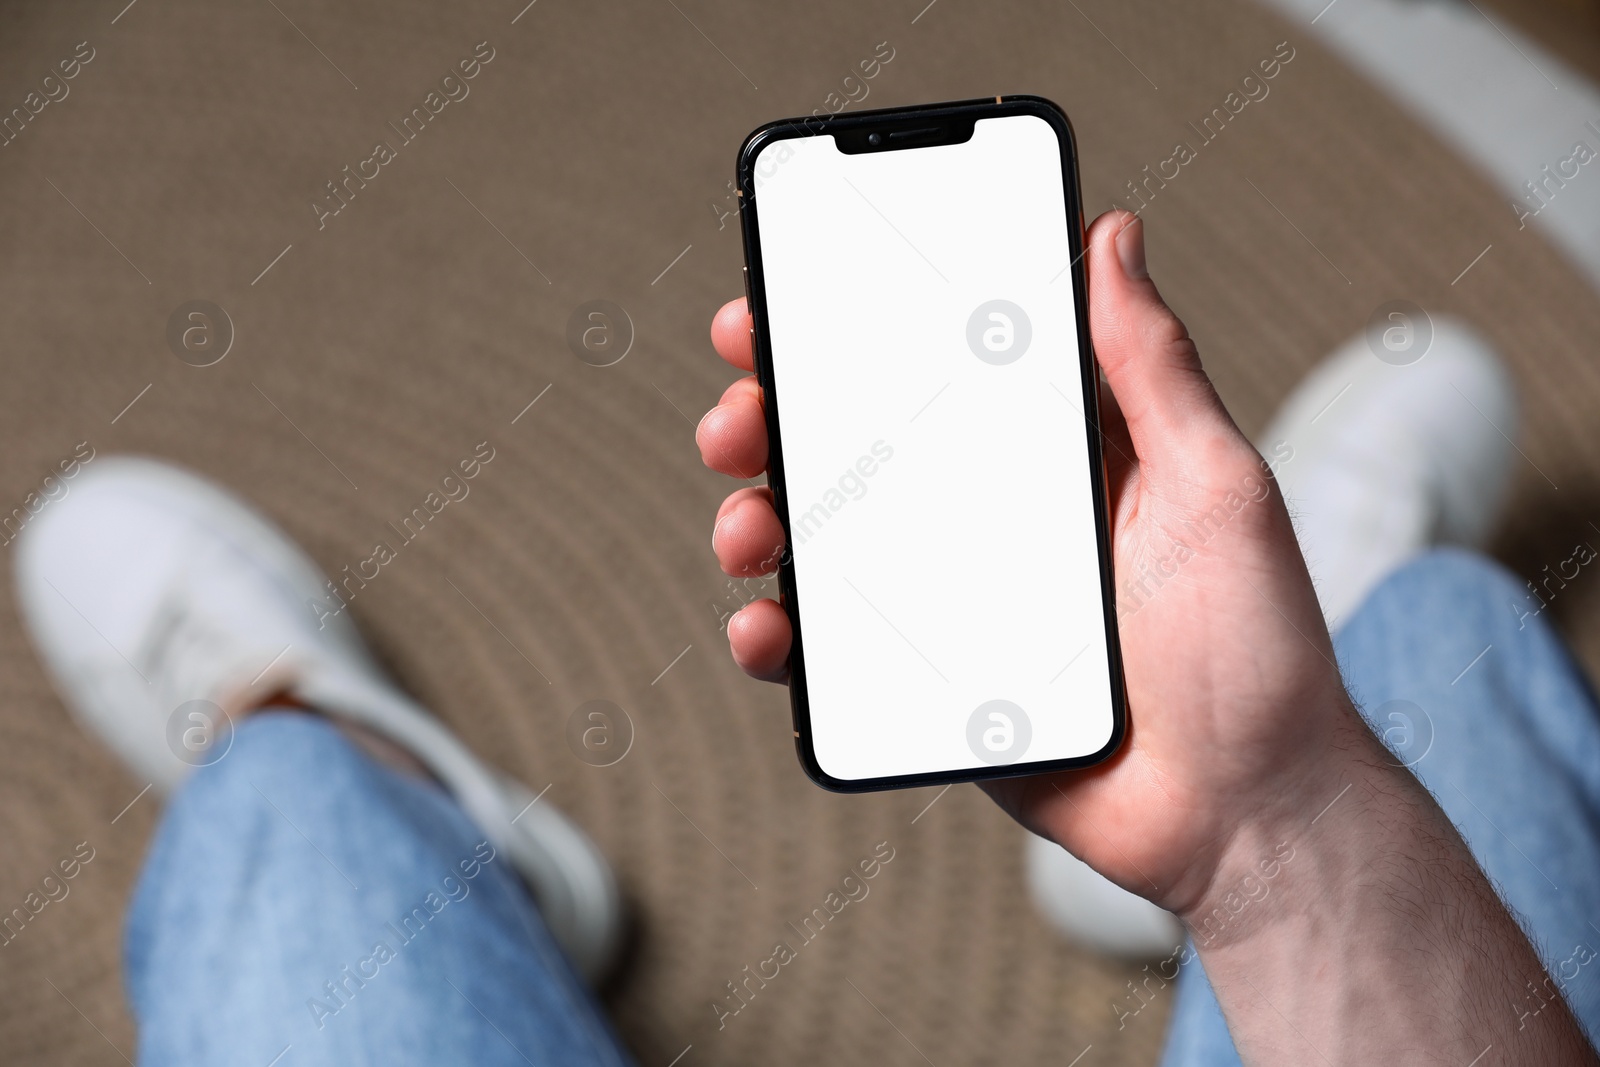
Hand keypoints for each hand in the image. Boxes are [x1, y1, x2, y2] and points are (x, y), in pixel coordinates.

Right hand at [698, 211, 1367, 916]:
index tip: (789, 296)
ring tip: (748, 527)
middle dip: (777, 418)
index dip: (856, 327)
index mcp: (1053, 457)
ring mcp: (952, 600)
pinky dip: (778, 636)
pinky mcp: (930, 682)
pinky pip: (832, 652)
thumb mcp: (1215, 487)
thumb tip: (1113, 235)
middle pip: (858, 448)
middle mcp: (992, 517)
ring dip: (758, 520)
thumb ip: (1155, 368)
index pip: (938, 368)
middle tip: (743, 412)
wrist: (1246, 815)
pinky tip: (766, 628)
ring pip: (826, 544)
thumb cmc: (1257, 650)